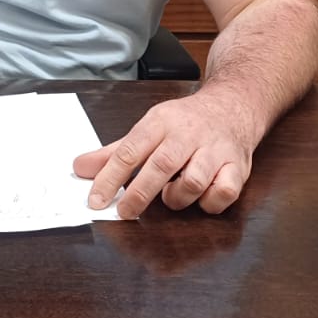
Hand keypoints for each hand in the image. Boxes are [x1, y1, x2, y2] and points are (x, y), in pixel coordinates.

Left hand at [73, 88, 258, 218]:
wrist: (232, 104)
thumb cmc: (185, 122)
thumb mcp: (148, 128)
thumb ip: (114, 152)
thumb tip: (80, 168)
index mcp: (160, 123)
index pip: (129, 150)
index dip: (109, 178)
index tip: (96, 200)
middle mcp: (187, 135)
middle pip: (161, 165)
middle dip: (139, 194)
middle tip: (125, 213)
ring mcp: (214, 150)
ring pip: (193, 182)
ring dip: (177, 197)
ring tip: (170, 195)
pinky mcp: (237, 166)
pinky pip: (224, 193)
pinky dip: (209, 202)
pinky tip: (201, 197)